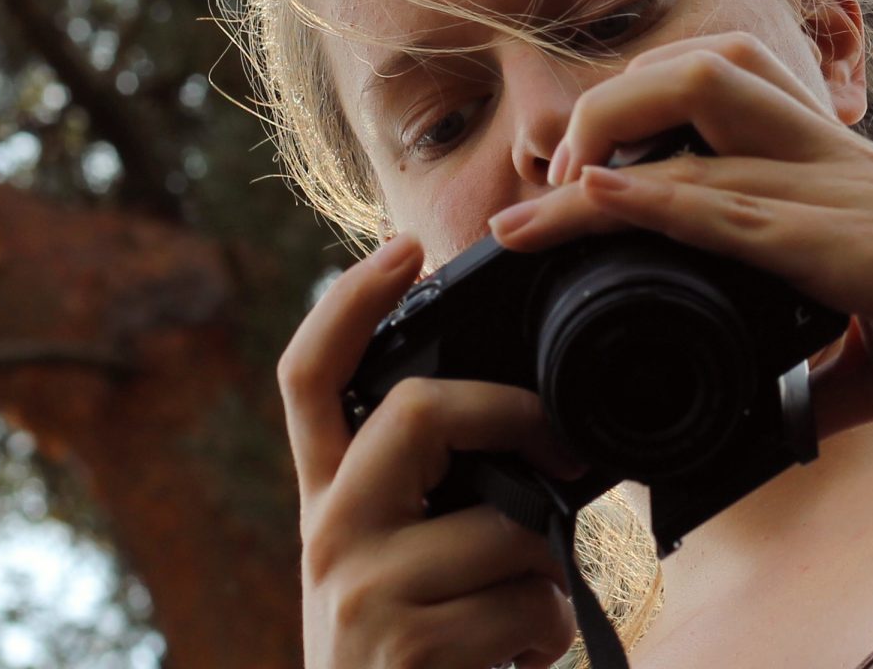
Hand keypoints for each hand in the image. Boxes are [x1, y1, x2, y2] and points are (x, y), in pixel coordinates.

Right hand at [278, 236, 587, 668]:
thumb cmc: (422, 661)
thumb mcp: (406, 568)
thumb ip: (438, 497)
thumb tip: (532, 439)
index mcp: (328, 502)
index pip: (308, 378)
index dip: (348, 302)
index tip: (403, 245)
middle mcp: (327, 534)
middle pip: (418, 410)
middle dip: (511, 415)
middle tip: (563, 453)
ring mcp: (359, 590)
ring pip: (506, 526)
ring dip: (544, 578)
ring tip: (516, 623)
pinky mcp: (404, 645)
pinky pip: (525, 602)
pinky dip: (543, 636)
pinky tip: (509, 665)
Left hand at [490, 32, 872, 444]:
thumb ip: (829, 377)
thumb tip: (782, 419)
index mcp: (842, 175)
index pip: (729, 99)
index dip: (646, 117)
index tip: (580, 180)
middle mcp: (833, 161)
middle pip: (702, 67)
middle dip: (611, 103)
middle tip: (556, 179)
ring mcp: (839, 193)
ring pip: (697, 114)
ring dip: (603, 140)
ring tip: (541, 198)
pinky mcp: (849, 245)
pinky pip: (729, 202)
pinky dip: (649, 197)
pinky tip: (593, 199)